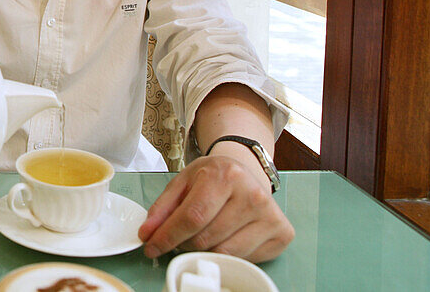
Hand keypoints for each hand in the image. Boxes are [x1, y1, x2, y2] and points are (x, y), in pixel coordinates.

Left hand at [138, 151, 293, 261]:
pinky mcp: (282, 233)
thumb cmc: (213, 178)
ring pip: (224, 252)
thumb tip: (147, 233)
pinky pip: (243, 259)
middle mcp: (252, 194)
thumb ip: (162, 208)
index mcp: (226, 175)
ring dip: (203, 251)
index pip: (192, 217)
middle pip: (206, 238)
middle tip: (177, 238)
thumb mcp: (183, 182)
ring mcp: (270, 215)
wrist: (247, 171)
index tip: (151, 248)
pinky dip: (226, 255)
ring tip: (200, 235)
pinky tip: (224, 237)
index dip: (167, 237)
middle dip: (183, 244)